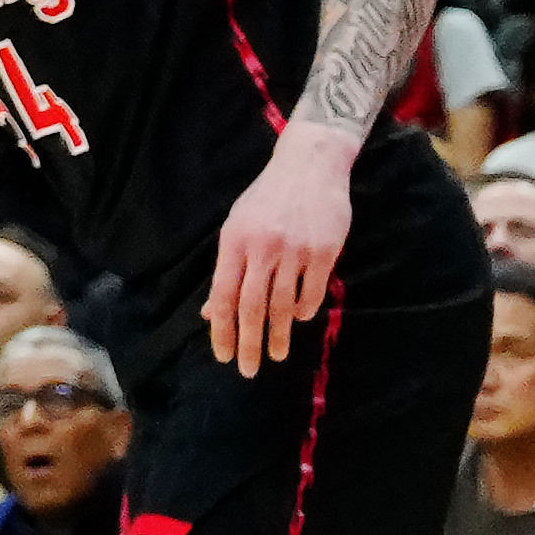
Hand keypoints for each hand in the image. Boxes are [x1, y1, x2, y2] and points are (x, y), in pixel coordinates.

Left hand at [206, 123, 356, 369]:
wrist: (310, 165)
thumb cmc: (268, 198)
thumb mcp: (238, 226)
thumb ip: (227, 269)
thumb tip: (211, 313)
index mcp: (234, 241)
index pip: (223, 295)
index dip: (222, 330)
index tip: (223, 356)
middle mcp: (262, 247)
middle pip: (252, 306)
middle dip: (249, 343)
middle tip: (248, 370)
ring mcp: (294, 249)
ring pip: (283, 304)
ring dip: (278, 335)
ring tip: (276, 354)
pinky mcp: (323, 250)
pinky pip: (311, 292)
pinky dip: (303, 310)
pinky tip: (299, 319)